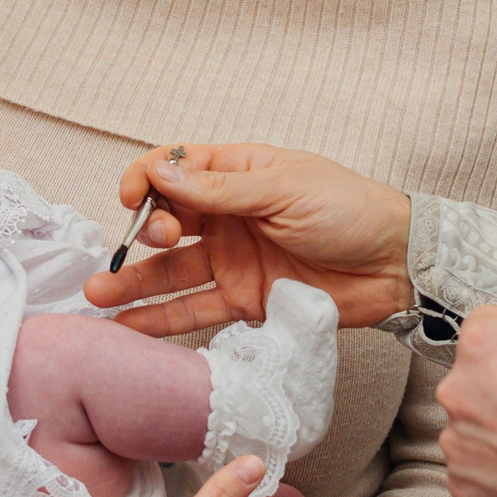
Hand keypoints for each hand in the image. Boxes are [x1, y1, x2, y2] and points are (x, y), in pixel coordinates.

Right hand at [82, 143, 414, 336]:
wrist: (397, 265)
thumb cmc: (351, 210)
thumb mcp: (283, 188)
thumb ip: (219, 188)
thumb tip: (160, 172)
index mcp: (237, 172)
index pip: (173, 169)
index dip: (146, 180)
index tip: (135, 199)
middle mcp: (227, 216)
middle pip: (166, 222)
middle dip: (141, 235)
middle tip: (148, 244)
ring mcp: (233, 260)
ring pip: (171, 271)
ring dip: (134, 282)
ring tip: (98, 295)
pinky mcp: (245, 302)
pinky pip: (195, 310)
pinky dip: (160, 320)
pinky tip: (126, 328)